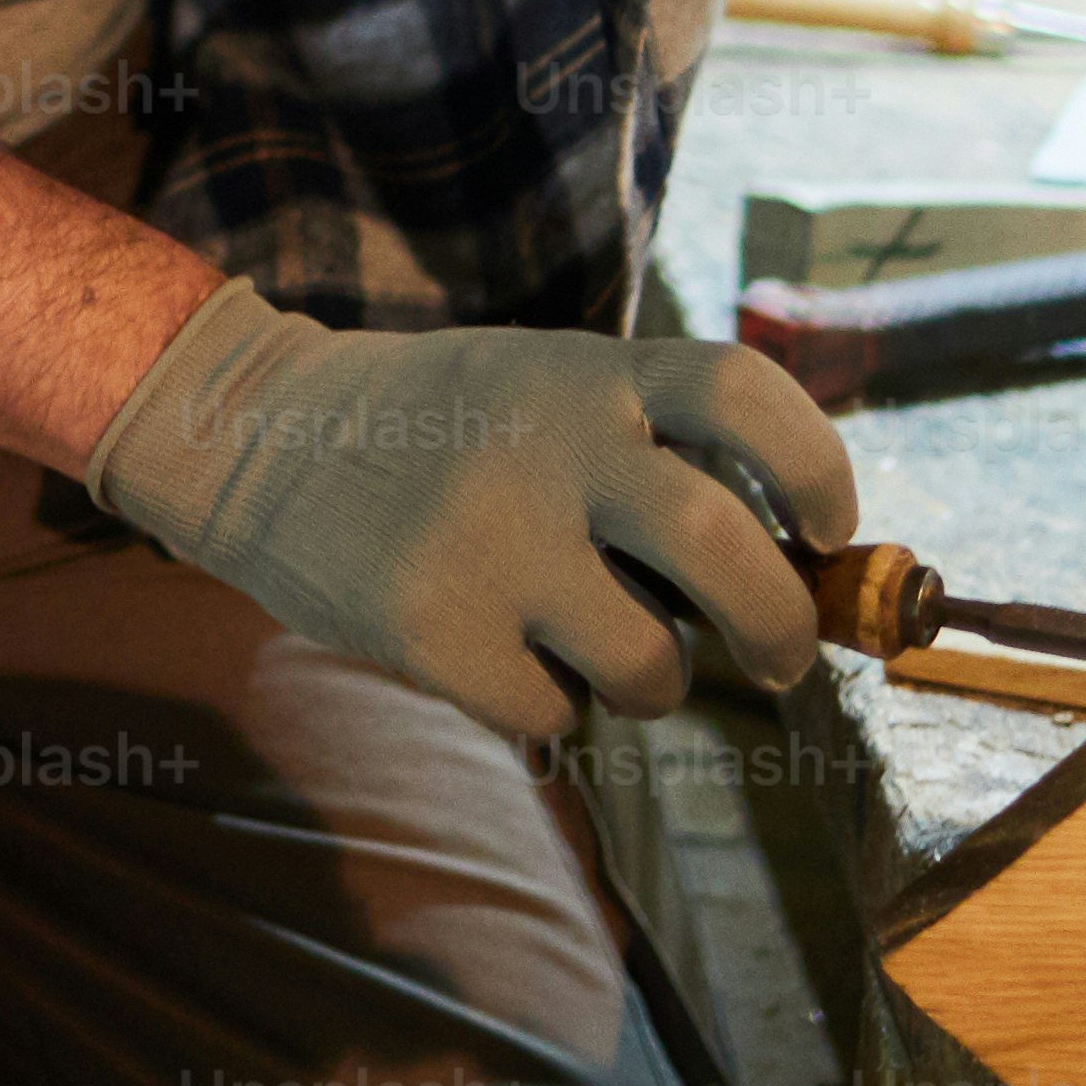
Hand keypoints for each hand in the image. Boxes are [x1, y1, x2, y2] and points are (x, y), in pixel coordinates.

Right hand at [90, 285, 856, 743]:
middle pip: (723, 548)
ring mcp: (486, 539)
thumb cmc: (442, 428)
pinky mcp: (432, 629)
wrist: (257, 439)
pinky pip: (555, 712)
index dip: (815, 465)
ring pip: (652, 664)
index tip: (828, 525)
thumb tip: (801, 575)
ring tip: (608, 651)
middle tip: (782, 655)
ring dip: (656, 679)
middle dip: (781, 624)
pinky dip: (550, 703)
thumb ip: (651, 450)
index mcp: (585, 373)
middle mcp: (544, 445)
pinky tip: (500, 652)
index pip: (742, 394)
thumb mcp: (543, 386)